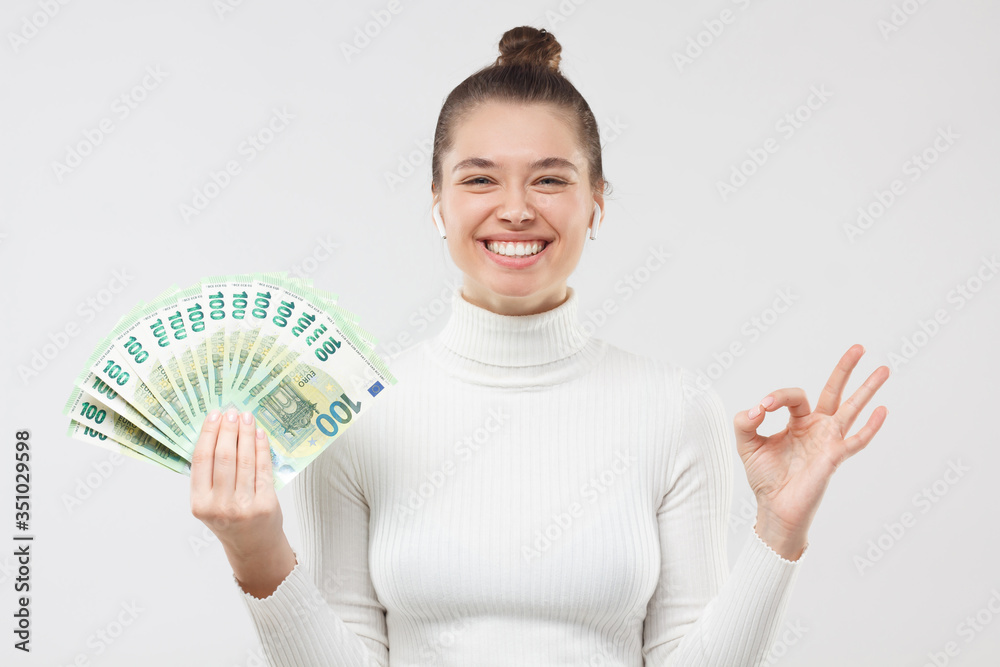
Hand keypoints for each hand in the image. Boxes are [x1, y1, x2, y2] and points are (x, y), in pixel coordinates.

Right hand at [190, 407, 295, 596]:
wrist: (253, 547)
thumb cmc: (229, 519)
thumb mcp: (209, 503)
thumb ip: (209, 476)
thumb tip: (215, 432)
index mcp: (200, 504)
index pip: (201, 460)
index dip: (208, 434)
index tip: (214, 415)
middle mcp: (220, 506)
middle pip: (224, 457)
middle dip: (229, 430)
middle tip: (232, 412)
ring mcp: (244, 506)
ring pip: (245, 460)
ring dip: (246, 434)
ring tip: (247, 418)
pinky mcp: (265, 504)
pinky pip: (263, 469)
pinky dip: (262, 448)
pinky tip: (260, 435)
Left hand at [734, 344, 889, 558]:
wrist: (774, 507)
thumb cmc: (765, 478)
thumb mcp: (747, 444)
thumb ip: (745, 421)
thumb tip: (757, 407)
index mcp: (798, 422)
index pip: (794, 397)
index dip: (777, 397)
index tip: (762, 409)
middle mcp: (817, 428)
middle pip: (834, 391)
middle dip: (845, 369)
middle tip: (859, 347)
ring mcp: (829, 441)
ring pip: (852, 409)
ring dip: (868, 389)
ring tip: (884, 369)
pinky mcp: (834, 457)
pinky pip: (856, 440)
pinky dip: (870, 426)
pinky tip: (882, 410)